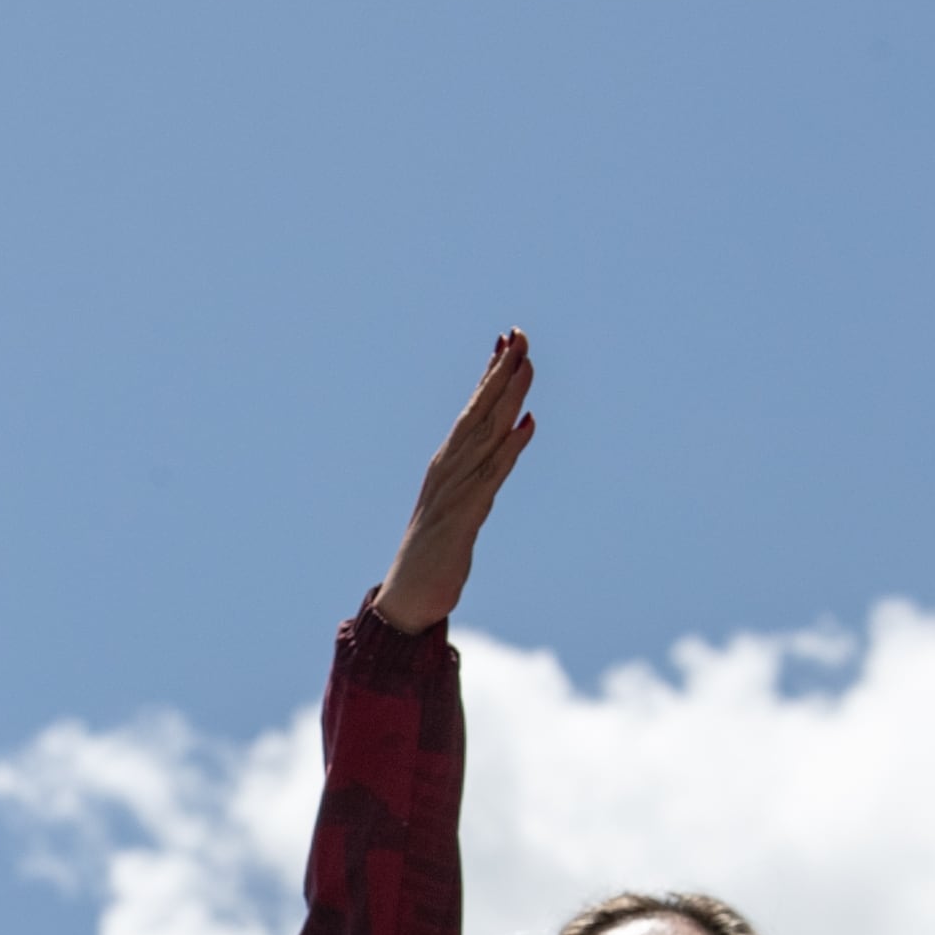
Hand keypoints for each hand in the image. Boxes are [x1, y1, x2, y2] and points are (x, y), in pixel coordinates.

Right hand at [371, 332, 536, 635]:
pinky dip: (510, 449)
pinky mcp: (464, 516)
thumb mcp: (463, 504)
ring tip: (526, 365)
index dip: (491, 374)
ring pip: (485, 434)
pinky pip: (491, 476)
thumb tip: (515, 431)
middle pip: (478, 412)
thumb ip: (487, 468)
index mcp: (446, 464)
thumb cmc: (434, 554)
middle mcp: (448, 469)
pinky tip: (526, 426)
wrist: (407, 599)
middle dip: (501, 372)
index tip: (509, 340)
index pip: (472, 410)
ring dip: (506, 398)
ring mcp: (454, 491)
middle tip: (520, 335)